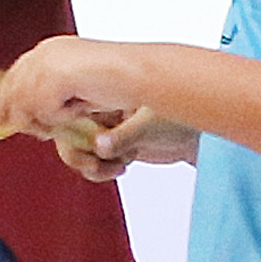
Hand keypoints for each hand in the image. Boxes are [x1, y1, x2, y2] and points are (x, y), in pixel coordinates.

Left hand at [0, 35, 156, 162]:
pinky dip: (65, 117)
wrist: (142, 74)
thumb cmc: (121, 81)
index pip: (16, 74)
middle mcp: (44, 52)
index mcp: (51, 49)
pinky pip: (46, 113)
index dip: (5, 97)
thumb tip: (19, 114)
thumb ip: (51, 94)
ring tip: (77, 110)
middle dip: (23, 113)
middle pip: (14, 90)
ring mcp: (47, 64)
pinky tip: (83, 106)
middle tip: (44, 126)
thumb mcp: (77, 87)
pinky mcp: (53, 78)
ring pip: (29, 107)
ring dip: (52, 117)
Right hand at [69, 106, 199, 178]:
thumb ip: (124, 136)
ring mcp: (104, 128)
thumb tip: (100, 145)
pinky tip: (120, 166)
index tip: (71, 141)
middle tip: (95, 161)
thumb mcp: (151, 125)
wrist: (198, 140)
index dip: (62, 124)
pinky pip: (91, 162)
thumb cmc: (182, 120)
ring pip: (77, 149)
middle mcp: (101, 108)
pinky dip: (101, 170)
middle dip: (77, 151)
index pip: (69, 105)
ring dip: (92, 164)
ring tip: (115, 165)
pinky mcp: (110, 147)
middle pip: (66, 129)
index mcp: (106, 91)